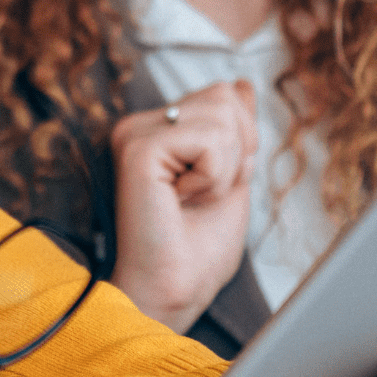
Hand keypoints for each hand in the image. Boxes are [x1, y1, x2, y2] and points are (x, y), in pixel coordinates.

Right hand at [108, 80, 258, 331]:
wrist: (176, 292)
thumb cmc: (197, 250)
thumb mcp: (231, 176)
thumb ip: (235, 129)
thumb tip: (242, 84)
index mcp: (157, 129)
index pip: (223, 95)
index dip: (240, 143)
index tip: (210, 188)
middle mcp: (139, 125)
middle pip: (224, 97)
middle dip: (236, 152)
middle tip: (202, 195)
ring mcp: (135, 133)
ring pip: (222, 115)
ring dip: (224, 168)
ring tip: (192, 198)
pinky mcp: (138, 149)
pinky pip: (209, 139)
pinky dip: (213, 176)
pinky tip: (182, 199)